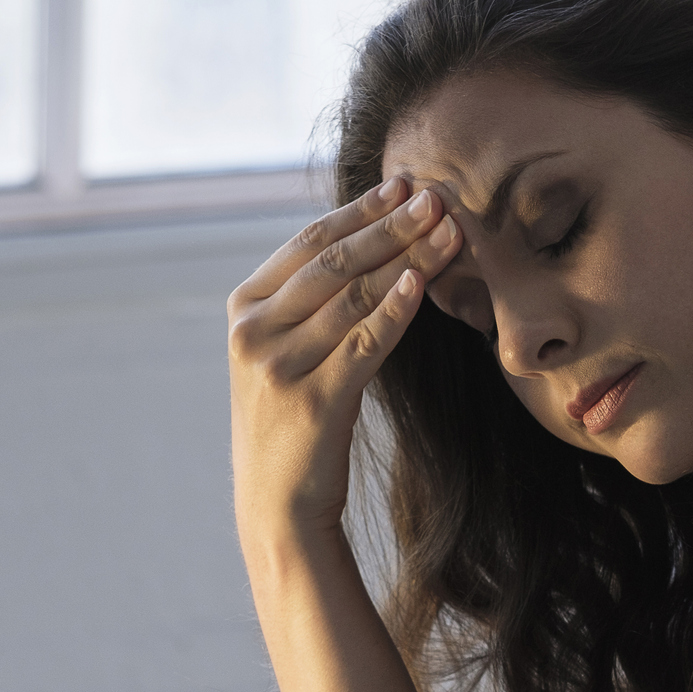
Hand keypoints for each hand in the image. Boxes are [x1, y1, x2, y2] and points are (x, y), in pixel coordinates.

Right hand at [228, 177, 464, 538]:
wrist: (278, 504)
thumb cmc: (292, 422)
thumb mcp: (283, 352)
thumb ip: (309, 302)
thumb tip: (369, 239)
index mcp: (244, 308)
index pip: (308, 244)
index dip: (359, 211)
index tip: (402, 185)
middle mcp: (254, 332)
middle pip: (333, 263)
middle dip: (390, 225)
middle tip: (435, 197)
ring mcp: (279, 367)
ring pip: (353, 298)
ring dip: (407, 258)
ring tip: (448, 232)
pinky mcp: (313, 402)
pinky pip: (362, 344)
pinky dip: (394, 311)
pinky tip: (421, 284)